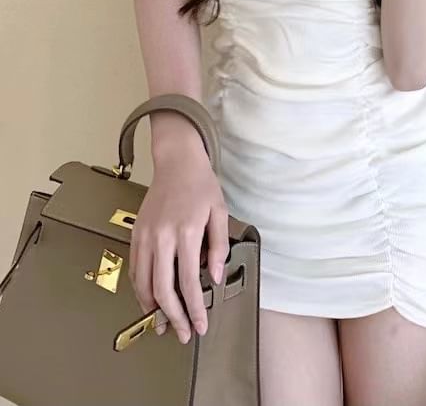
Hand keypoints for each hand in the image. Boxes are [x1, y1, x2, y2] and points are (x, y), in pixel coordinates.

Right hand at [128, 137, 229, 343]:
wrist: (177, 162)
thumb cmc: (201, 186)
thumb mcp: (219, 212)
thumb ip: (217, 246)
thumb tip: (213, 277)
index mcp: (186, 232)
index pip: (188, 281)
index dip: (194, 308)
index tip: (200, 325)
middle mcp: (162, 237)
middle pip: (162, 289)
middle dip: (174, 316)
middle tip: (183, 334)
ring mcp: (145, 236)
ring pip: (143, 283)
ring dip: (153, 308)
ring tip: (164, 324)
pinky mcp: (136, 234)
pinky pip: (135, 269)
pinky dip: (140, 289)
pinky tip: (150, 301)